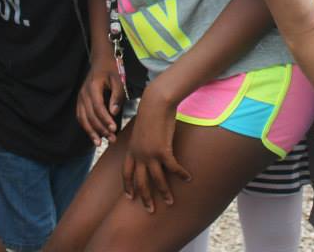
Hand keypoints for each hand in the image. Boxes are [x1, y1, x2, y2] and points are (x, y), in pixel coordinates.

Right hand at [77, 55, 125, 145]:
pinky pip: (80, 117)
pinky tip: (93, 136)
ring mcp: (80, 98)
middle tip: (112, 139)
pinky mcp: (80, 102)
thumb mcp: (118, 80)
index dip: (105, 119)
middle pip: (90, 115)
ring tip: (100, 143)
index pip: (98, 107)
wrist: (100, 61)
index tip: (114, 129)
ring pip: (83, 119)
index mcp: (93, 87)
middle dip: (101, 129)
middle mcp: (83, 94)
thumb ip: (117, 96)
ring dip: (92, 132)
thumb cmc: (111, 70)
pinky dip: (86, 128)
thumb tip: (114, 112)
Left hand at [122, 89, 190, 212]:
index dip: (128, 186)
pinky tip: (188, 178)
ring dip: (164, 192)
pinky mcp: (163, 149)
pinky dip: (180, 174)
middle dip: (145, 197)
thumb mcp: (141, 129)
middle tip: (150, 210)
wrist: (155, 102)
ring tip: (170, 202)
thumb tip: (146, 146)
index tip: (129, 197)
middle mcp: (139, 155)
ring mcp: (150, 153)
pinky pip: (172, 167)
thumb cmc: (150, 113)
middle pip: (140, 182)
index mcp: (131, 150)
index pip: (126, 173)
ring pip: (157, 179)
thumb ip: (142, 141)